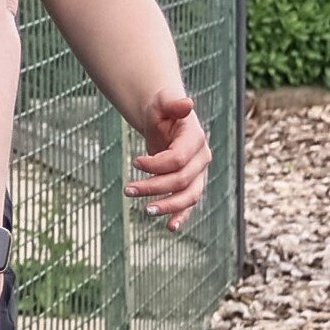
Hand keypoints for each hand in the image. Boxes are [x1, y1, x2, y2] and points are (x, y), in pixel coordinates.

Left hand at [129, 91, 208, 229]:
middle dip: (153, 187)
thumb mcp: (162, 102)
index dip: (156, 164)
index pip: (179, 159)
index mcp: (195, 139)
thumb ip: (172, 103)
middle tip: (127, 190)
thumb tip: (187, 103)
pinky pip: (189, 203)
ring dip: (168, 206)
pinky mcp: (191, 183)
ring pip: (188, 196)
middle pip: (180, 180)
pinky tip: (170, 227)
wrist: (165, 119)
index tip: (135, 161)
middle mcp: (202, 158)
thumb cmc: (162, 110)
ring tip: (145, 211)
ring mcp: (198, 173)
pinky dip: (182, 216)